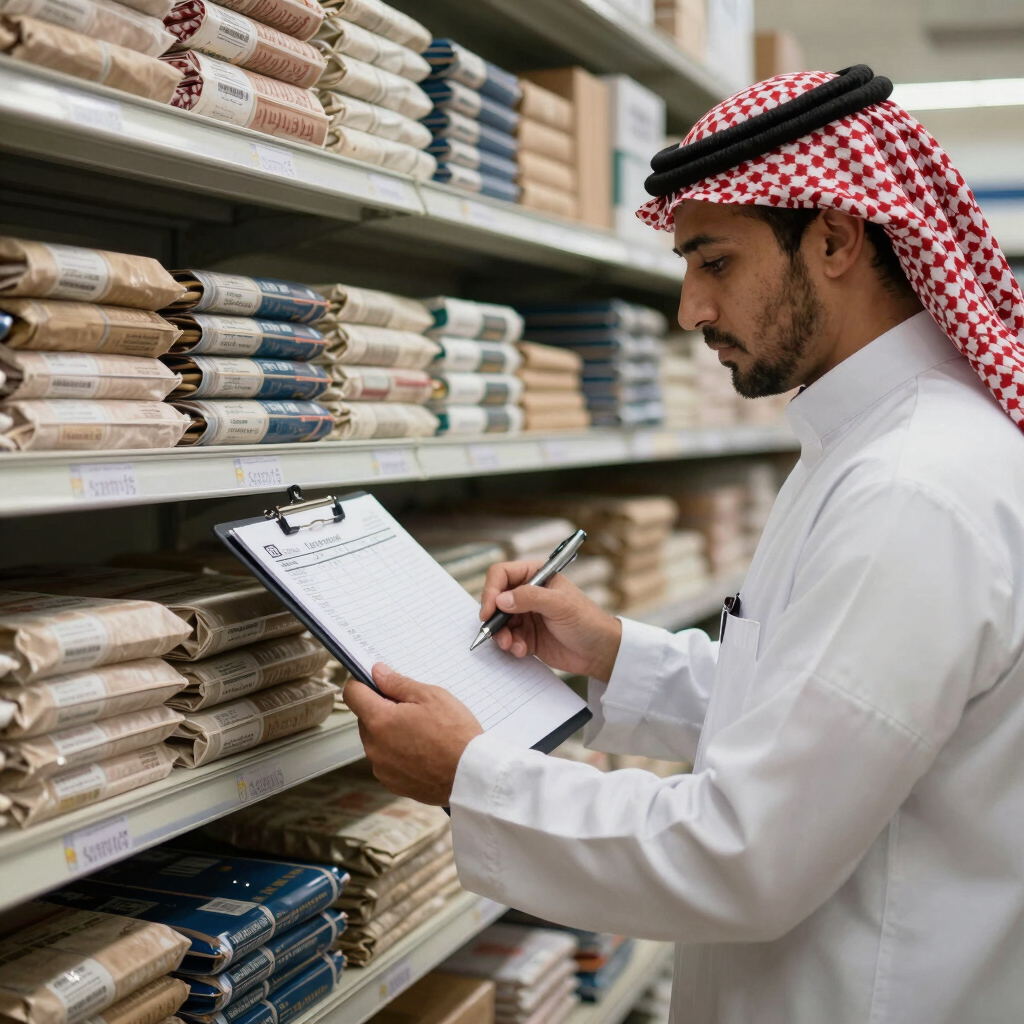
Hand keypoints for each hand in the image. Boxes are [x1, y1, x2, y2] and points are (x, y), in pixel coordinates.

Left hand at [343, 664, 482, 805]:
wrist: (472, 775)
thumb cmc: (455, 734)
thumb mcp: (431, 696)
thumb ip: (398, 683)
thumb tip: (377, 673)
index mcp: (379, 721)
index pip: (352, 694)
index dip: (363, 683)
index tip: (376, 682)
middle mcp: (374, 747)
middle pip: (366, 718)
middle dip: (383, 709)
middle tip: (414, 709)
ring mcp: (382, 768)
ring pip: (377, 740)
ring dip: (391, 732)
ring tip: (423, 733)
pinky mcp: (393, 783)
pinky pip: (387, 761)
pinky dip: (399, 753)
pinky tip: (423, 751)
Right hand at [480, 560, 621, 681]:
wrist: (600, 652)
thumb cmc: (587, 620)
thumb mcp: (560, 605)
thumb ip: (529, 598)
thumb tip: (500, 600)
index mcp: (536, 575)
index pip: (502, 574)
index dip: (491, 590)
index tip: (489, 609)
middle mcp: (527, 593)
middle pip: (495, 599)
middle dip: (493, 617)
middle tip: (494, 631)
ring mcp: (526, 615)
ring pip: (498, 621)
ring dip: (500, 634)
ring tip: (511, 644)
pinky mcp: (526, 636)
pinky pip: (507, 638)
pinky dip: (510, 645)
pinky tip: (522, 650)